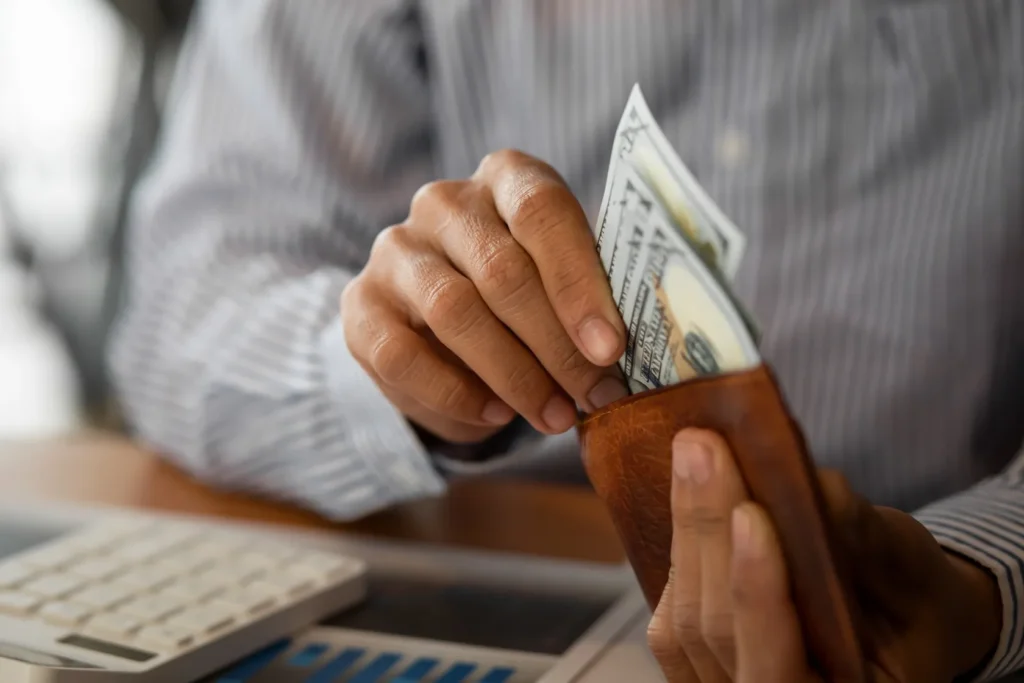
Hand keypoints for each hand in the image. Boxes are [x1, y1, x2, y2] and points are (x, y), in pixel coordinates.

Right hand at [341, 149, 627, 444]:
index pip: (541, 211)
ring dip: (514, 375)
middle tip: (595, 396)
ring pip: (455, 312)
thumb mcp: (562, 282)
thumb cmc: (524, 298)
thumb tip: (621, 357)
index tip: (609, 348)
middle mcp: (443, 202)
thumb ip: (590, 299)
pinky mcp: (361, 305)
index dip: (578, 283)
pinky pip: (403, 355)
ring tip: (555, 416)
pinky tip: (496, 415)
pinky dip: (455, 393)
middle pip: (502, 270)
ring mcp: (396, 251)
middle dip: (556, 346)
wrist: (441, 327)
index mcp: (506, 178)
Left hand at [648, 429, 1003, 682]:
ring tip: (692, 452)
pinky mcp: (698, 662)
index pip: (779, 669)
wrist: (897, 618)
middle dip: (707, 533)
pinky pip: (672, 616)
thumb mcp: (906, 563)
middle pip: (718, 632)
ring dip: (686, 529)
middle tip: (701, 449)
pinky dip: (679, 547)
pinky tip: (686, 488)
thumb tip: (810, 485)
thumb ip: (859, 534)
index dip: (758, 592)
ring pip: (685, 621)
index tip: (750, 514)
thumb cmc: (909, 595)